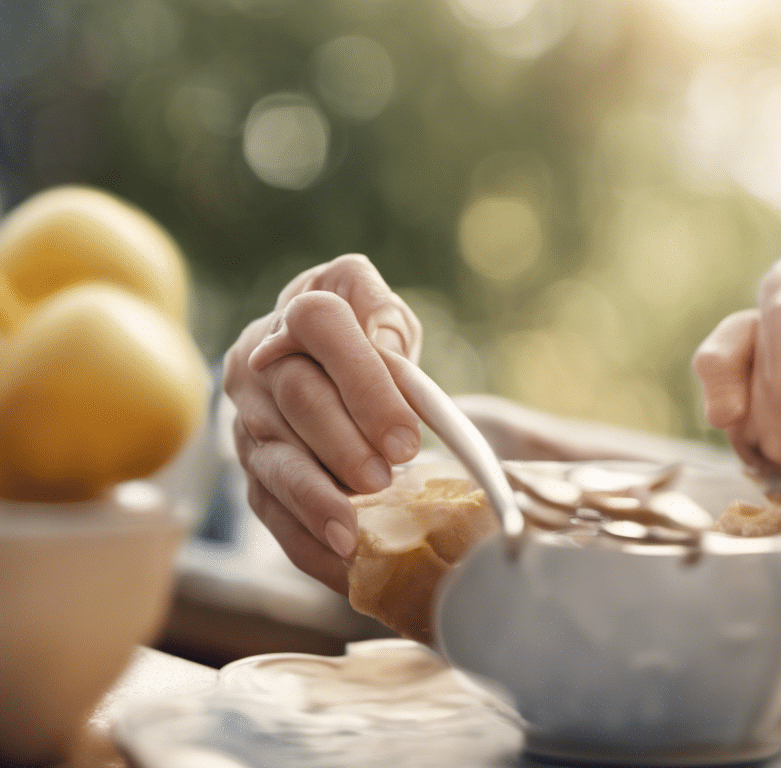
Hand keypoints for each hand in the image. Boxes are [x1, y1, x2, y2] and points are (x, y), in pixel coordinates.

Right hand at [222, 254, 422, 592]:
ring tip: (351, 532)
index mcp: (301, 310)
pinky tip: (339, 565)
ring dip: (314, 498)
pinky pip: (271, 508)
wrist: (332, 364)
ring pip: (276, 459)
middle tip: (384, 478)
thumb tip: (384, 351)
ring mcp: (249, 419)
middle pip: (297, 398)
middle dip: (342, 443)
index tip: (405, 434)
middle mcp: (261, 362)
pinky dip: (306, 539)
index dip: (363, 380)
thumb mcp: (386, 314)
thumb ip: (386, 321)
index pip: (320, 327)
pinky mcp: (251, 470)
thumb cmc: (368, 335)